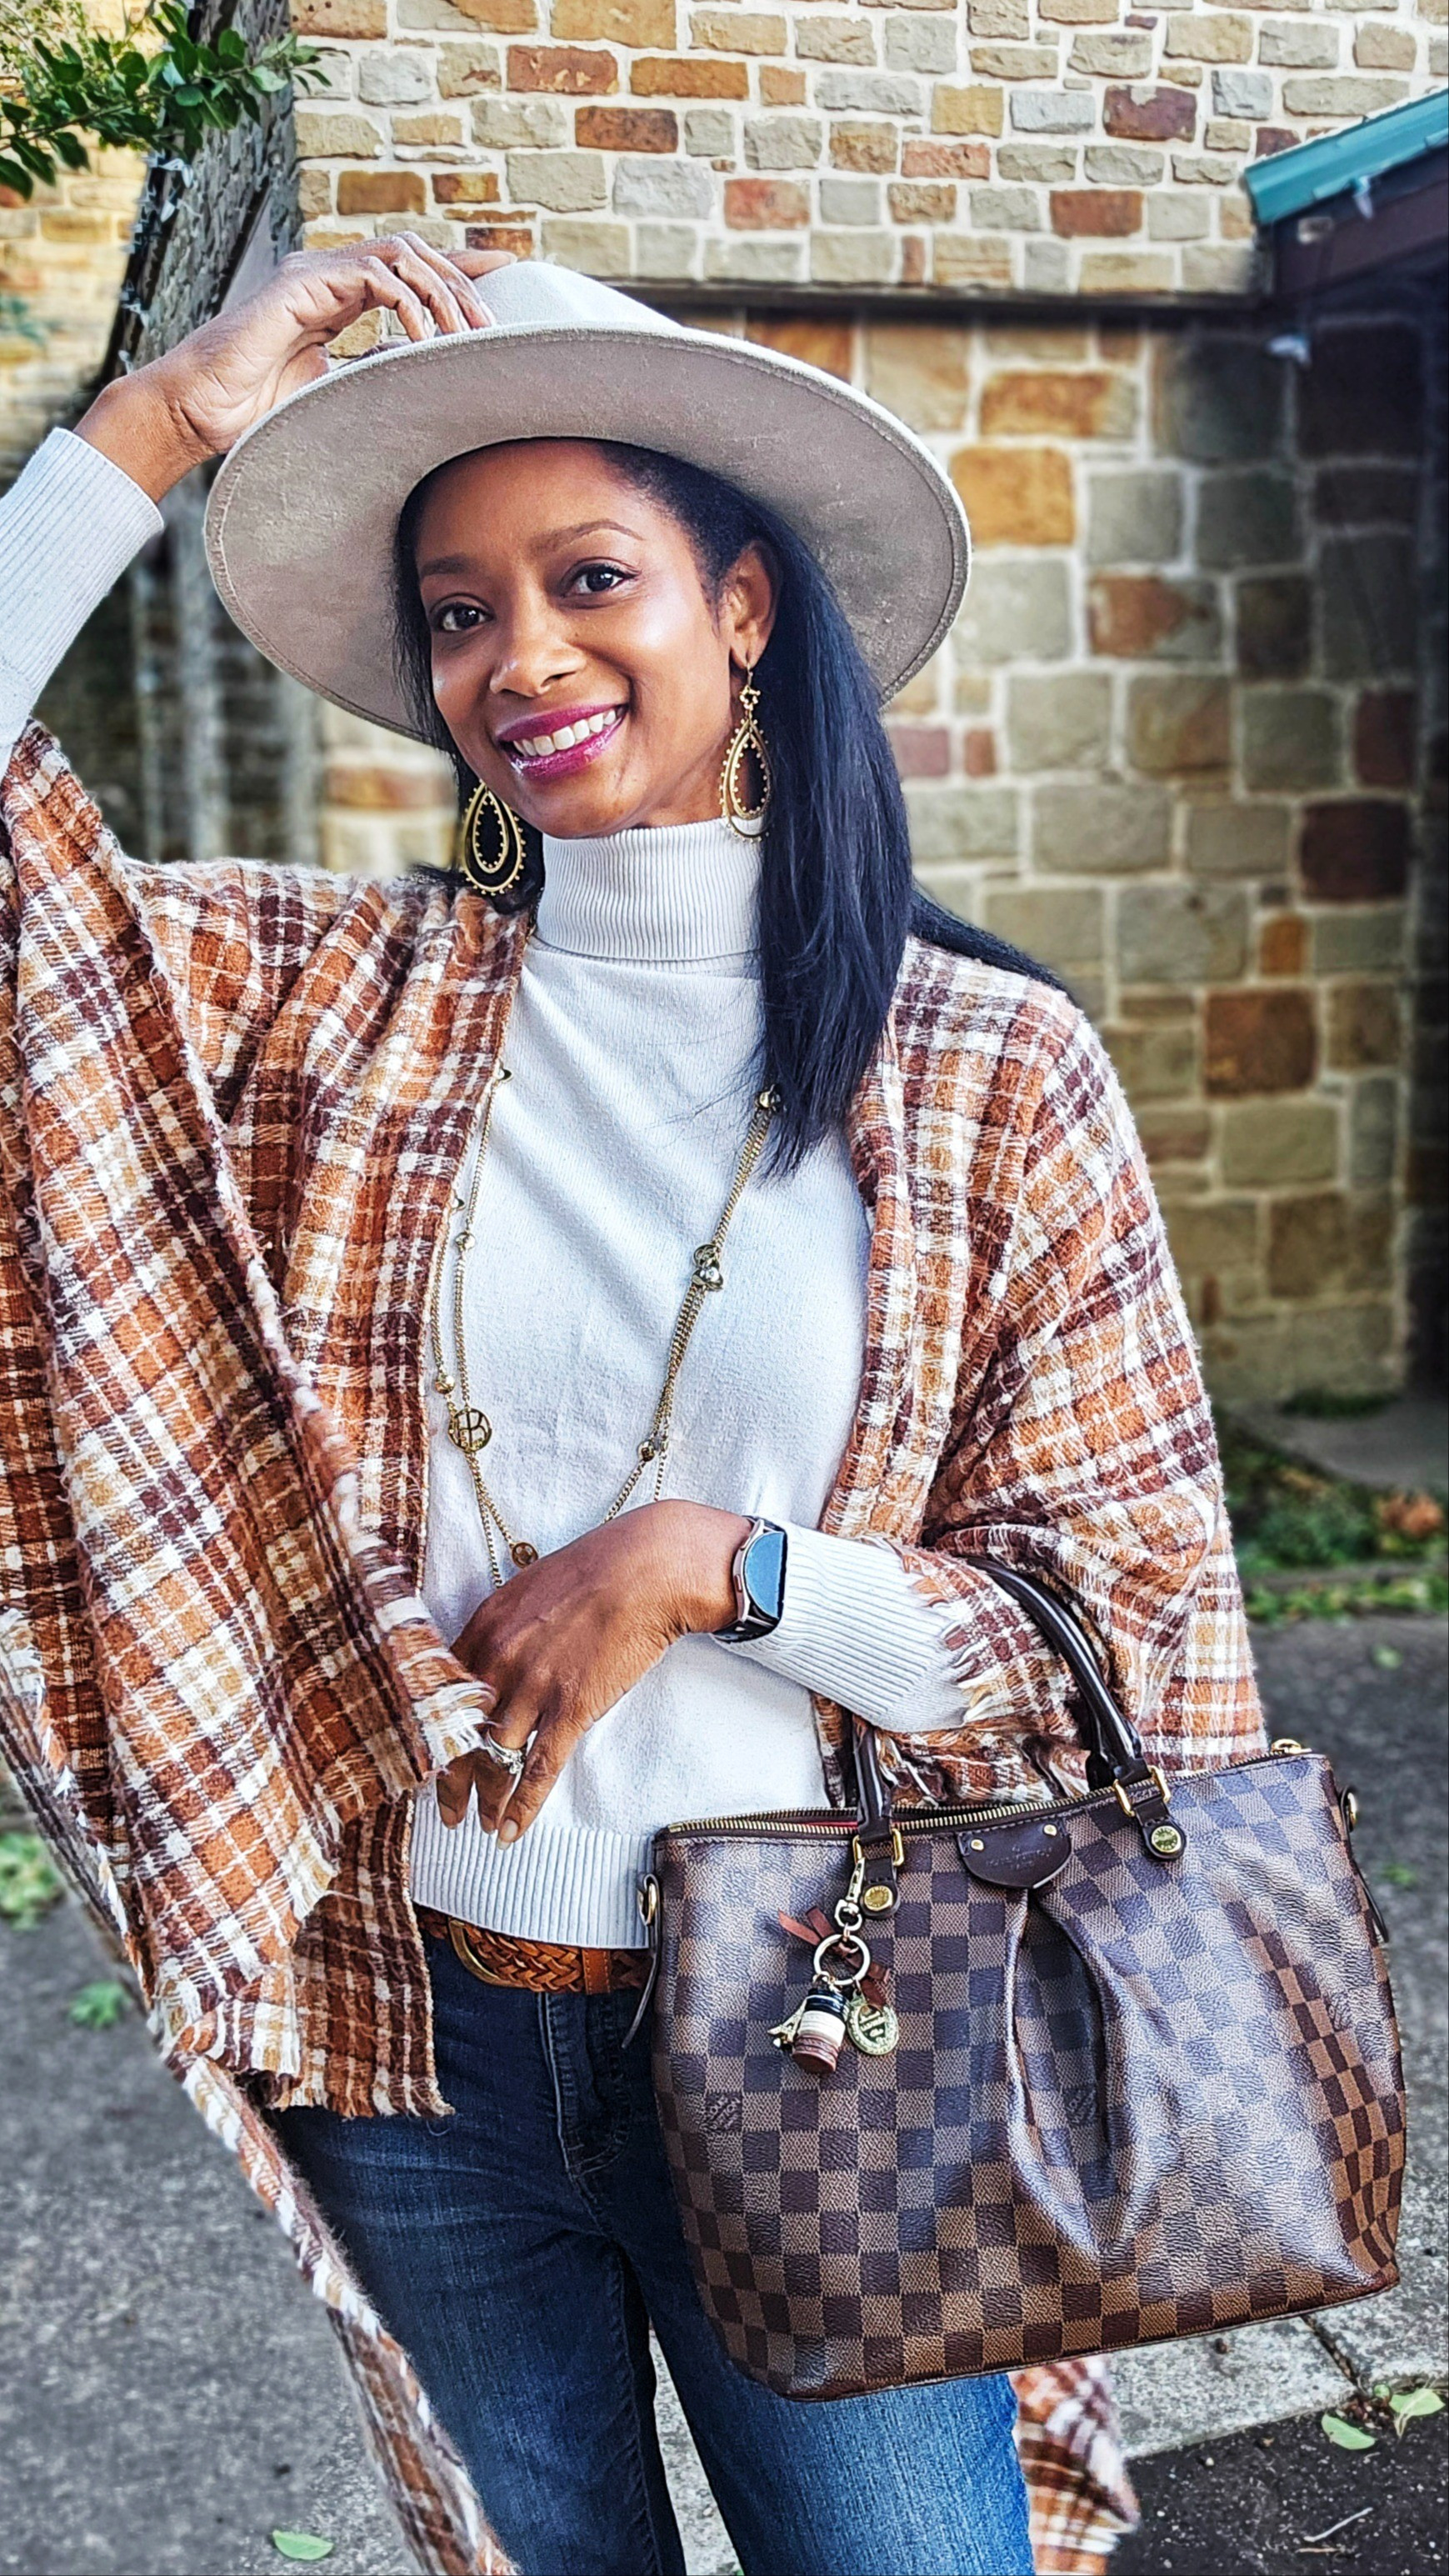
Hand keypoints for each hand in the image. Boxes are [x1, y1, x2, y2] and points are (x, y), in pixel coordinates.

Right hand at [76, 235, 514, 501]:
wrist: (199, 412)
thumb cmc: (253, 410)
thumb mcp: (334, 392)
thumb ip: (372, 372)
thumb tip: (421, 372)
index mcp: (336, 296)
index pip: (408, 269)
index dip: (458, 270)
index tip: (503, 278)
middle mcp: (327, 274)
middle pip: (415, 253)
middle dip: (462, 283)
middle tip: (493, 325)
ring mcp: (313, 273)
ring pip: (401, 254)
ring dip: (442, 292)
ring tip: (465, 337)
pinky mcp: (301, 284)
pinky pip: (374, 277)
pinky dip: (409, 305)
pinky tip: (425, 341)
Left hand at [436, 1501, 750, 1844]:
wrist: (648, 1569)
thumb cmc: (597, 1570)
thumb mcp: (529, 1589)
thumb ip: (502, 1628)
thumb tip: (491, 1659)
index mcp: (484, 1627)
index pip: (439, 1695)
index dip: (433, 1734)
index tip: (433, 1757)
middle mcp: (499, 1659)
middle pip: (458, 1734)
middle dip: (451, 1781)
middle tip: (450, 1809)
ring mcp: (534, 1686)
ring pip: (494, 1758)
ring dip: (486, 1800)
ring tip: (484, 1824)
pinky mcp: (571, 1708)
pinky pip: (537, 1769)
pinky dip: (521, 1807)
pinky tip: (511, 1832)